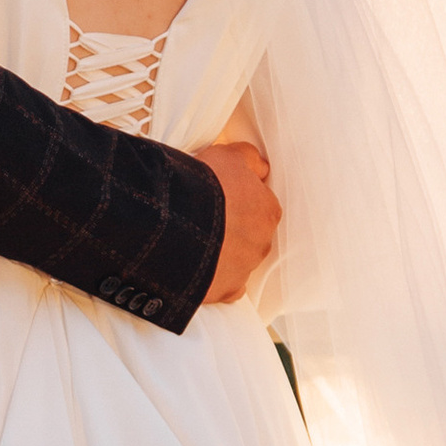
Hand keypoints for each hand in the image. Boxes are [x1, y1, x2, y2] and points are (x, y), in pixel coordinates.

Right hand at [193, 140, 279, 304]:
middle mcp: (263, 242)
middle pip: (251, 235)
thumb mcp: (227, 155)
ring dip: (224, 253)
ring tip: (196, 244)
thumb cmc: (205, 185)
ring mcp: (246, 268)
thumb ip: (249, 158)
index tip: (219, 199)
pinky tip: (200, 270)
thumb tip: (262, 167)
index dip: (238, 201)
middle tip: (207, 221)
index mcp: (268, 211)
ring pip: (239, 261)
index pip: (259, 205)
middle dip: (233, 230)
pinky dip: (217, 280)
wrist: (178, 221)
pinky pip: (227, 286)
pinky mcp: (226, 290)